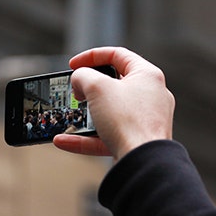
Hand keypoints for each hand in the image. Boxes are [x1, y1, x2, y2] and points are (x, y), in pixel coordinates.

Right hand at [53, 47, 174, 160]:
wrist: (143, 161)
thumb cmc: (129, 121)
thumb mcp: (97, 87)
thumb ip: (83, 76)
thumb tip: (79, 80)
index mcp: (147, 75)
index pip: (117, 55)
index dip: (91, 56)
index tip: (74, 64)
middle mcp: (150, 96)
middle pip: (114, 85)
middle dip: (89, 88)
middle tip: (75, 91)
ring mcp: (144, 121)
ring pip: (109, 113)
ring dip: (85, 115)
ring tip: (70, 116)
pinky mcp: (136, 141)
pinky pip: (107, 136)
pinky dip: (86, 138)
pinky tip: (65, 140)